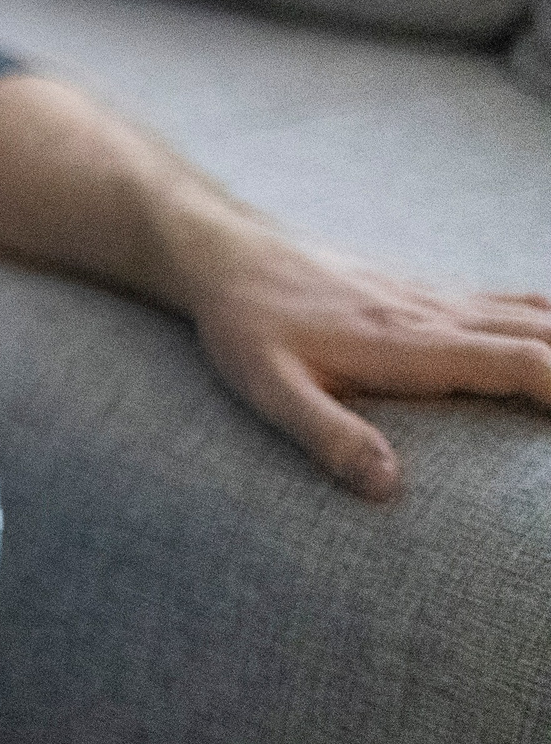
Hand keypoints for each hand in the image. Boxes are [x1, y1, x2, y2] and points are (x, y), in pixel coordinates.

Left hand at [182, 219, 550, 498]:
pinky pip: (515, 302)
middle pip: (550, 334)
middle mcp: (439, 314)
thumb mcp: (267, 388)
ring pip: (540, 312)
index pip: (522, 363)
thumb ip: (325, 436)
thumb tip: (388, 487)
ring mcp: (439, 299)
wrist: (226, 256)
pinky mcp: (430, 294)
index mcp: (410, 343)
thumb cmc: (244, 326)